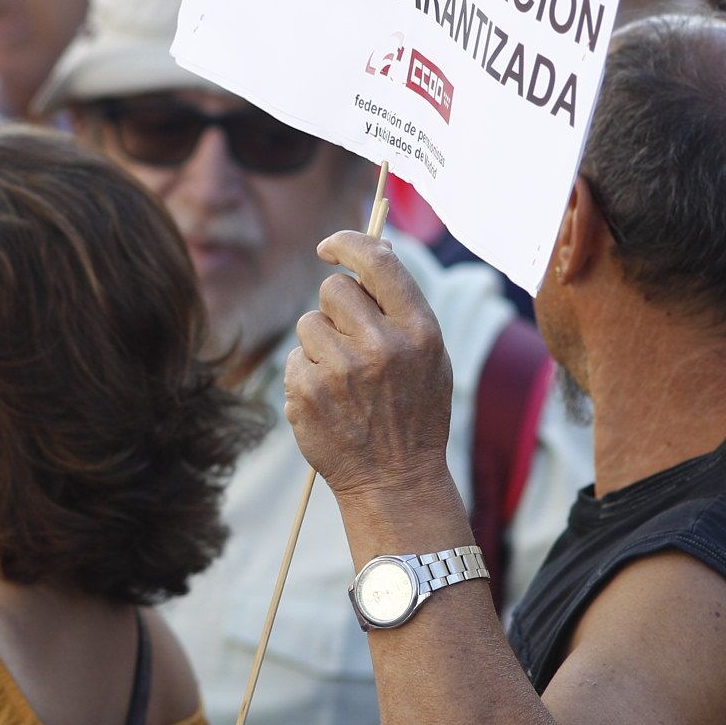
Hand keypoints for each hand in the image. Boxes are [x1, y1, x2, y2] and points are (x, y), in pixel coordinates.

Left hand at [284, 231, 457, 505]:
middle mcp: (380, 346)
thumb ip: (402, 304)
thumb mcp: (430, 356)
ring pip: (308, 323)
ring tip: (345, 379)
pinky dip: (307, 375)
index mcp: (418, 330)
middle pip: (333, 289)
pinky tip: (331, 402)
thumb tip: (372, 247)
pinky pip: (295, 359)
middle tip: (351, 341)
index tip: (330, 246)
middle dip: (335, 307)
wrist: (395, 482)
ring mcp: (340, 370)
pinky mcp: (307, 392)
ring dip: (320, 344)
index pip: (377, 261)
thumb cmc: (414, 412)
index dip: (348, 242)